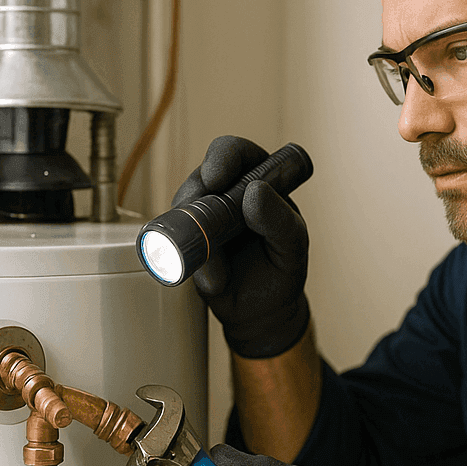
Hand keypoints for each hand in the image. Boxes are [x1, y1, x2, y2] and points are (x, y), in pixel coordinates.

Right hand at [172, 135, 309, 358]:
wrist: (261, 310)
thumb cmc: (281, 269)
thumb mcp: (292, 245)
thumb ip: (280, 220)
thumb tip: (255, 191)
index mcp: (258, 181)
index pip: (237, 154)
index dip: (223, 158)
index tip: (216, 178)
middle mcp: (225, 194)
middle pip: (200, 177)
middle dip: (195, 192)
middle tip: (197, 213)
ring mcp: (201, 217)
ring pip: (182, 210)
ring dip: (194, 236)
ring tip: (220, 269)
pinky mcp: (184, 242)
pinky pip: (174, 243)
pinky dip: (190, 262)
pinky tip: (212, 280)